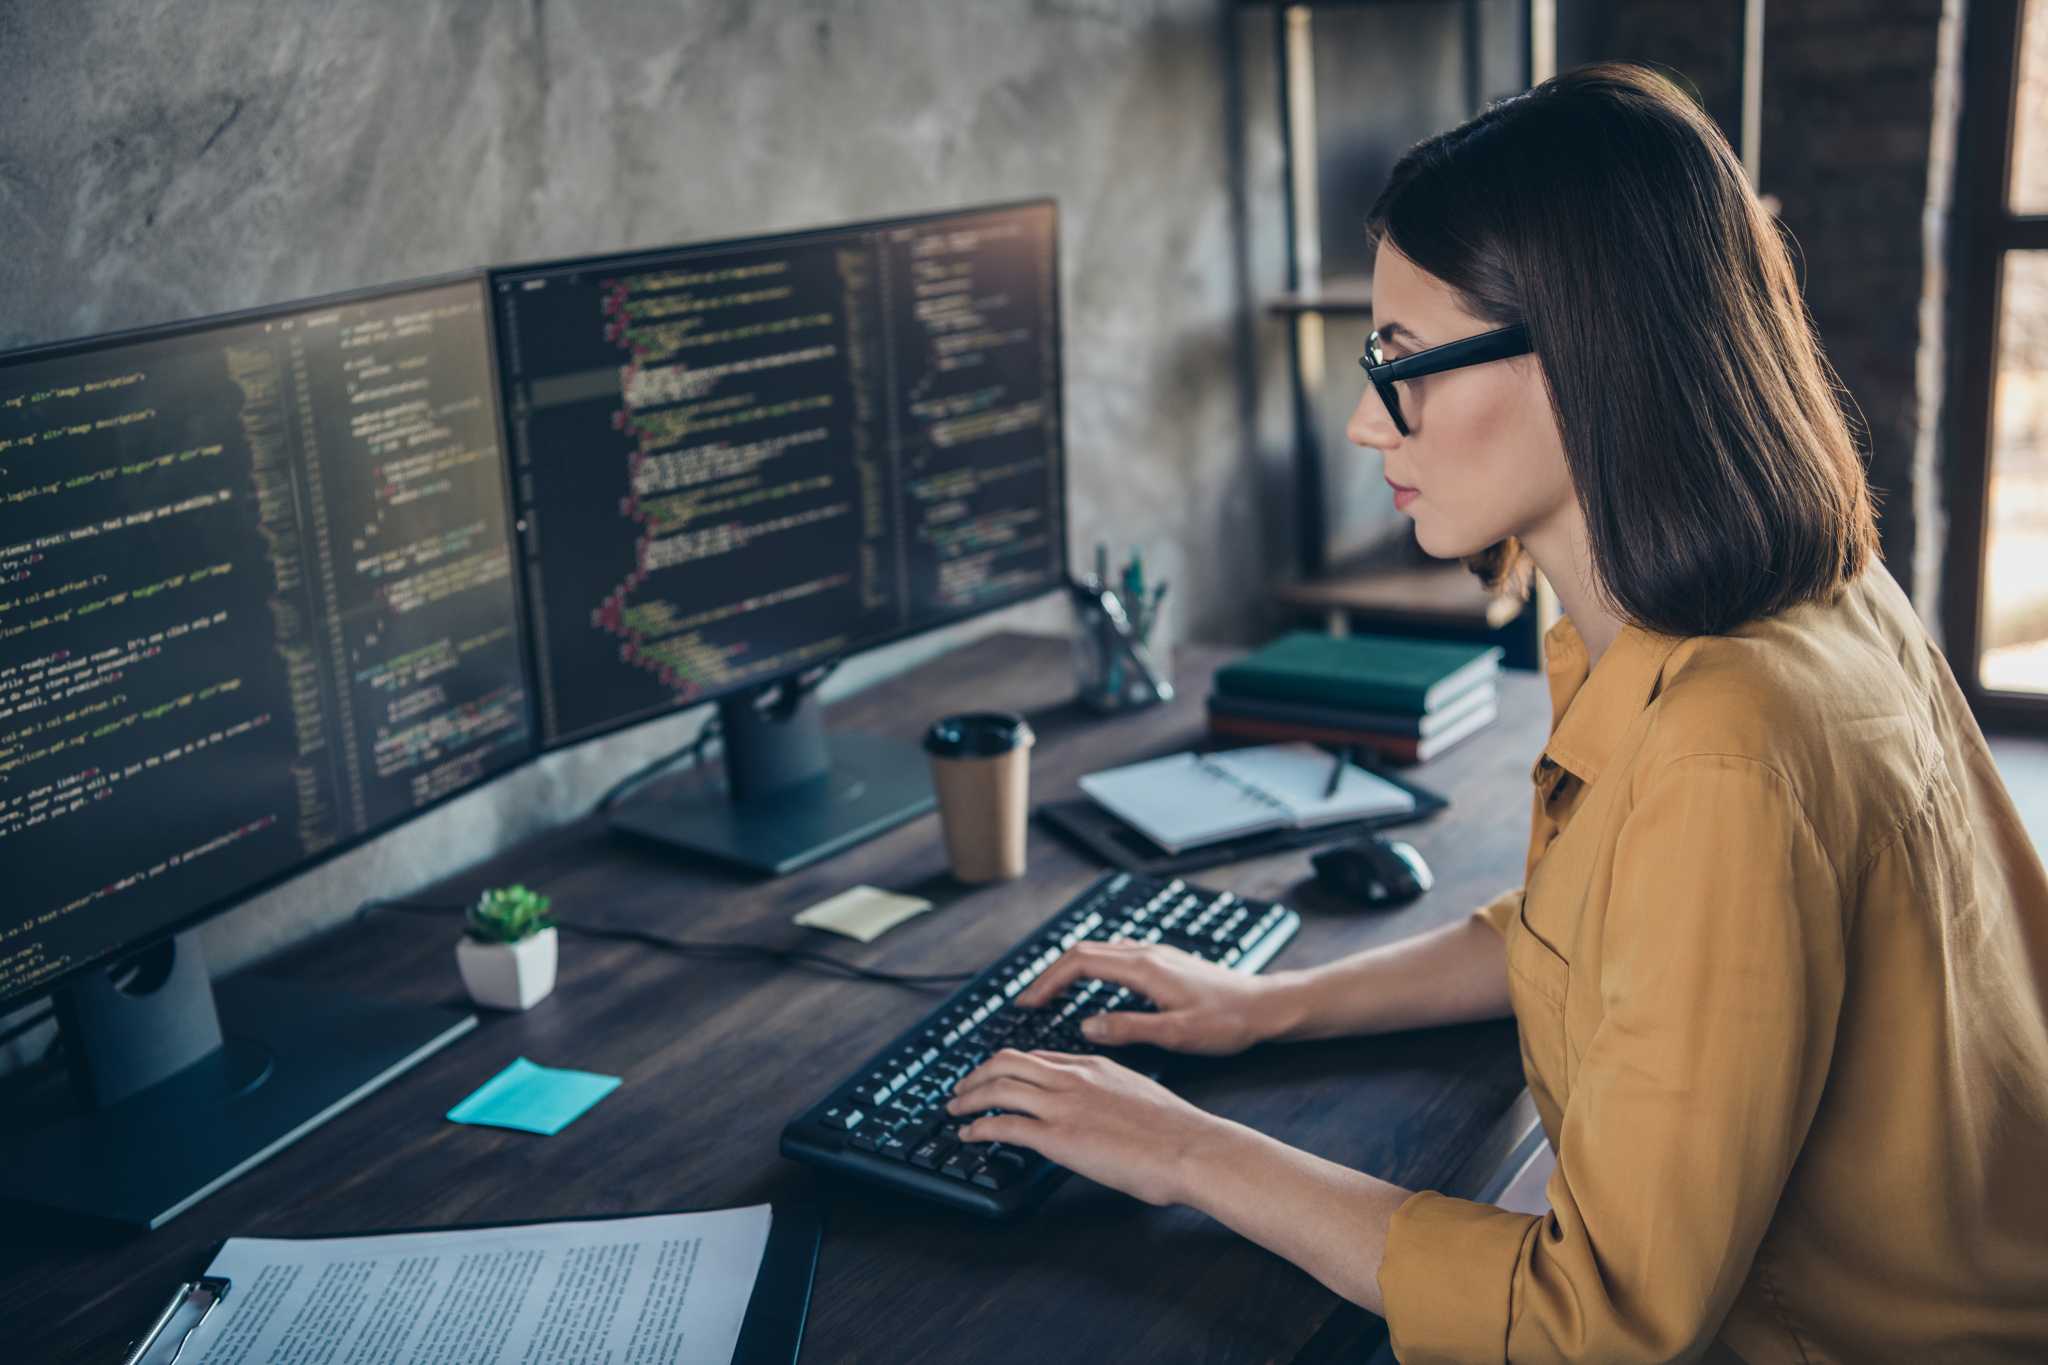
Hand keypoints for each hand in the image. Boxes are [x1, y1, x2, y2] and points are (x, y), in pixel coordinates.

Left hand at [947, 1048, 1224, 1205]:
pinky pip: (1005, 1125)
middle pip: (1008, 1062)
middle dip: (977, 1075)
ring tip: (955, 1111)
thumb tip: (1100, 1110)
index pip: (1038, 1056)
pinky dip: (979, 1128)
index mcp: (1094, 1064)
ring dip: (969, 1099)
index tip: (997, 1078)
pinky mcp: (1059, 1137)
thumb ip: (1110, 1093)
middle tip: (961, 1090)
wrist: (1191, 1147)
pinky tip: (970, 1136)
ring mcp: (1064, 1105)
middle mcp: (1074, 1078)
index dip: (1010, 1067)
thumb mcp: (1139, 1093)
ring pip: (999, 1087)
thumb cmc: (1177, 1130)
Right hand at [1015, 941, 1282, 1054]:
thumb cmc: (1228, 1022)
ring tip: (1052, 996)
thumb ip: (1128, 1029)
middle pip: (1083, 951)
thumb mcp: (1176, 1034)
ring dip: (1070, 969)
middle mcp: (1146, 953)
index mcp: (1144, 967)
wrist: (1266, 1007)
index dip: (1048, 980)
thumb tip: (1086, 1026)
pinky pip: (1116, 956)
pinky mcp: (1165, 962)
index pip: (1079, 962)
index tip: (1027, 1002)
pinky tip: (1093, 989)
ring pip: (1099, 951)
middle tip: (1029, 1001)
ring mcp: (1156, 954)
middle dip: (1051, 974)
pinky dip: (1092, 968)